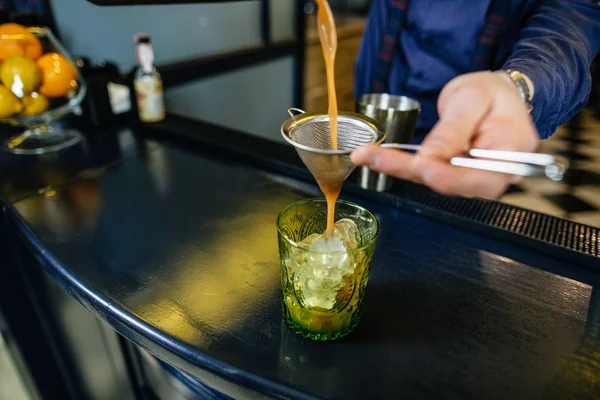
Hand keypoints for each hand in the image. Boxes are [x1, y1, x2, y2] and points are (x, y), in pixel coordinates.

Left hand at [351, 71, 538, 198]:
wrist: (495, 95)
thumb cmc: (491, 93)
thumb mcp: (473, 98)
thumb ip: (455, 128)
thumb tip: (432, 156)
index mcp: (511, 152)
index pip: (484, 176)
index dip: (453, 177)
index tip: (425, 167)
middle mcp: (493, 173)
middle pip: (454, 184)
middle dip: (415, 173)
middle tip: (380, 159)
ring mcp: (470, 176)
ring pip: (433, 179)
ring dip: (397, 168)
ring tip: (365, 154)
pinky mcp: (450, 173)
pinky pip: (424, 172)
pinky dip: (397, 164)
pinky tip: (370, 155)